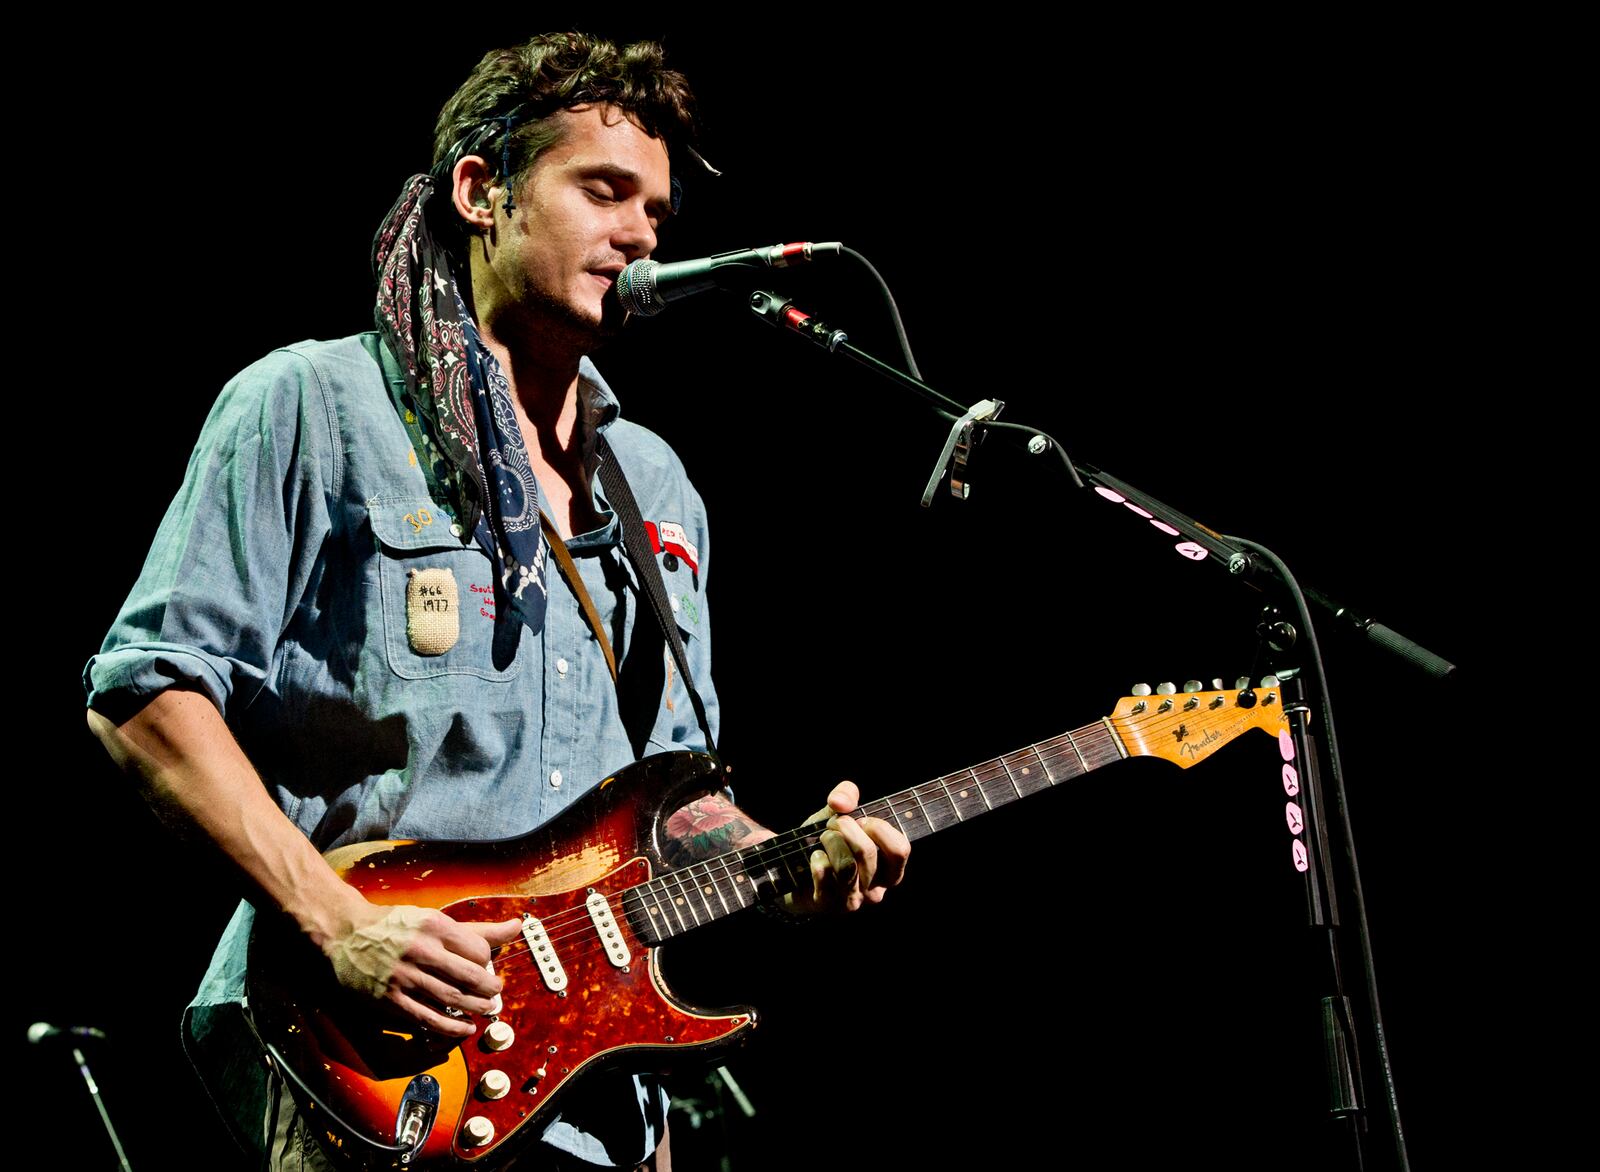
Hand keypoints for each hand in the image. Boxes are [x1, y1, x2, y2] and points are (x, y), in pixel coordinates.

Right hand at [322, 903, 522, 1037]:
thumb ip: (476, 929)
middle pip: (470, 976)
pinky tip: (464, 1029)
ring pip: (452, 999)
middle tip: (495, 992)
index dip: (488, 962)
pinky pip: (428, 1019)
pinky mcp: (391, 1000)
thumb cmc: (394, 924)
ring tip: (485, 1009)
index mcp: (435, 927)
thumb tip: (517, 926)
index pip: (478, 951)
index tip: (486, 966)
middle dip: (490, 989)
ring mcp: (406, 977)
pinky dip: (451, 1028)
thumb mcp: (434, 918)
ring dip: (475, 1008)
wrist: (345, 934)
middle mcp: (422, 951)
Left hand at [784, 780, 909, 915]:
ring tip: (823, 838)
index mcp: (889, 872)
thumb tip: (840, 801)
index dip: (879, 827)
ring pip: (846, 865)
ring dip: (830, 841)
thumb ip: (846, 796)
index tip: (862, 820)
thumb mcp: (840, 814)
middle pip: (867, 852)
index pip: (899, 849)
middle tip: (834, 823)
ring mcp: (853, 901)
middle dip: (846, 827)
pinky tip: (814, 857)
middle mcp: (875, 890)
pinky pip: (824, 873)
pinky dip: (816, 857)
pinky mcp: (828, 904)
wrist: (795, 872)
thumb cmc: (828, 843)